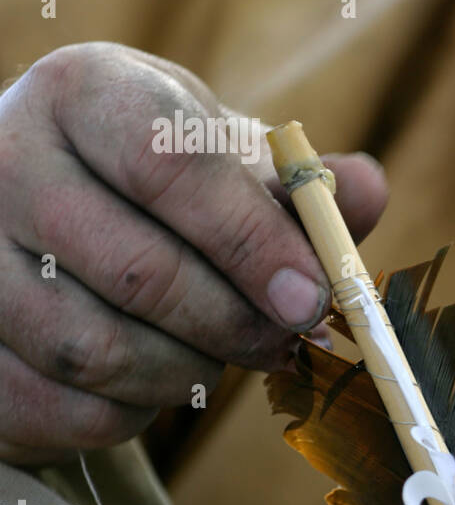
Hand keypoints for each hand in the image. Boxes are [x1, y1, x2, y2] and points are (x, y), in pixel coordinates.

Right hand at [0, 42, 387, 467]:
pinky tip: (158, 380)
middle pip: (137, 272)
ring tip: (223, 356)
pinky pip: (58, 407)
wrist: (51, 207)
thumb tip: (367, 190)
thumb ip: (301, 183)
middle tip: (286, 342)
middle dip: (235, 323)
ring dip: (186, 372)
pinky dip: (129, 412)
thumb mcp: (227, 156)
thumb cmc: (161, 179)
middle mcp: (0, 160)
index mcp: (81, 92)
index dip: (253, 241)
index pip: (170, 166)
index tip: (313, 296)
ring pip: (94, 350)